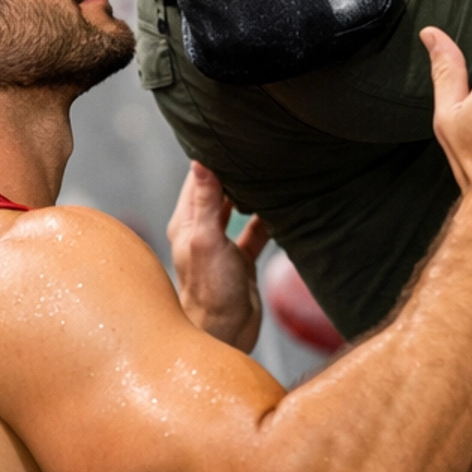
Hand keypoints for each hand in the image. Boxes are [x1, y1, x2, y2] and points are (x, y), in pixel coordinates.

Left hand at [167, 164, 268, 351]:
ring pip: (239, 209)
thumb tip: (200, 160)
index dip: (213, 157)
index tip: (231, 136)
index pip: (199, 179)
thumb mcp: (206, 240)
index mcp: (187, 222)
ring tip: (274, 172)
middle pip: (219, 191)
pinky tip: (284, 208)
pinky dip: (268, 219)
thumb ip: (206, 201)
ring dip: (253, 195)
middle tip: (258, 149)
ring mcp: (223, 245)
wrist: (226, 335)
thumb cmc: (210, 290)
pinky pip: (257, 232)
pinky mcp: (241, 260)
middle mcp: (202, 231)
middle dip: (236, 172)